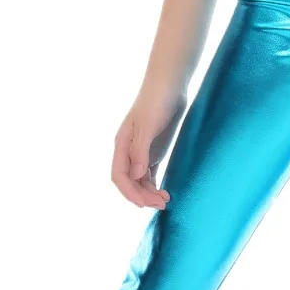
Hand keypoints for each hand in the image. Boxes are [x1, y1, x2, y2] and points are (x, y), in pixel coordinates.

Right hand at [111, 84, 187, 208]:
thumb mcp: (148, 126)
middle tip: (162, 204)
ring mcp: (141, 151)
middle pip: (130, 181)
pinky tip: (164, 191)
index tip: (144, 204)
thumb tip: (136, 176)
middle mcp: (128, 150)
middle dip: (142, 195)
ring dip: (149, 192)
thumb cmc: (157, 102)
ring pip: (140, 180)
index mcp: (121, 144)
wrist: (170, 85)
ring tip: (166, 200)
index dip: (129, 192)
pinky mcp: (154, 150)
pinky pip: (149, 173)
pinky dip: (155, 184)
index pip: (119, 176)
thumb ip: (141, 152)